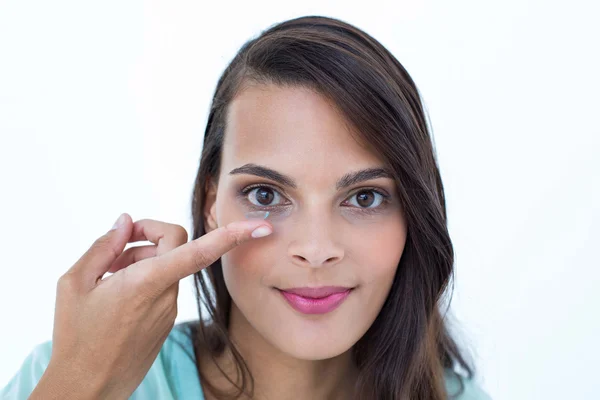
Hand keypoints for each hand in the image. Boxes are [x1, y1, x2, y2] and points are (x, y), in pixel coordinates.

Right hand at [30, 213, 271, 399]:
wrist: (87, 388)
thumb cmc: (76, 337)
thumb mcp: (75, 283)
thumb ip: (103, 246)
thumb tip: (125, 221)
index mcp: (147, 282)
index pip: (200, 251)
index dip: (233, 235)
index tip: (260, 227)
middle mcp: (166, 295)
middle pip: (177, 245)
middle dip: (150, 236)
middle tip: (116, 248)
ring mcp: (169, 310)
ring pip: (169, 266)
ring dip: (143, 259)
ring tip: (109, 276)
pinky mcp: (166, 321)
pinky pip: (164, 286)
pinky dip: (146, 278)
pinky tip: (118, 293)